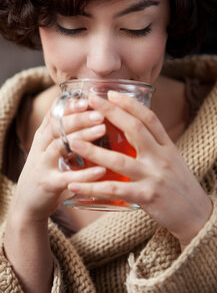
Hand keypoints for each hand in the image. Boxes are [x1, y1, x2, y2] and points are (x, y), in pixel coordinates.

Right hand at [8, 100, 107, 223]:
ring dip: (82, 137)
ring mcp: (43, 165)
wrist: (28, 202)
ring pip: (60, 146)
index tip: (88, 99)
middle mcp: (41, 146)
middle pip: (58, 126)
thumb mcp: (51, 147)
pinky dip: (85, 174)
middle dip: (80, 118)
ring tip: (102, 130)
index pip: (55, 113)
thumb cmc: (48, 170)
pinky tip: (101, 170)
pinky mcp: (48, 184)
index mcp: (44, 135)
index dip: (71, 105)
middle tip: (100, 113)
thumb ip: (65, 131)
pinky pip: (67, 178)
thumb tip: (90, 110)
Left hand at [68, 91, 212, 247]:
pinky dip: (93, 187)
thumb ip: (155, 146)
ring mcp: (154, 177)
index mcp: (168, 147)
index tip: (112, 93)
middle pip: (135, 129)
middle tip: (91, 102)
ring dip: (94, 151)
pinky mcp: (147, 197)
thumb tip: (132, 131)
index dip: (130, 104)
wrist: (197, 216)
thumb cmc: (181, 186)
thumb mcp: (173, 160)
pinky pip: (115, 190)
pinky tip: (75, 185)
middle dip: (111, 113)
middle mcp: (162, 158)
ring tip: (74, 142)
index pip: (150, 118)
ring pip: (120, 161)